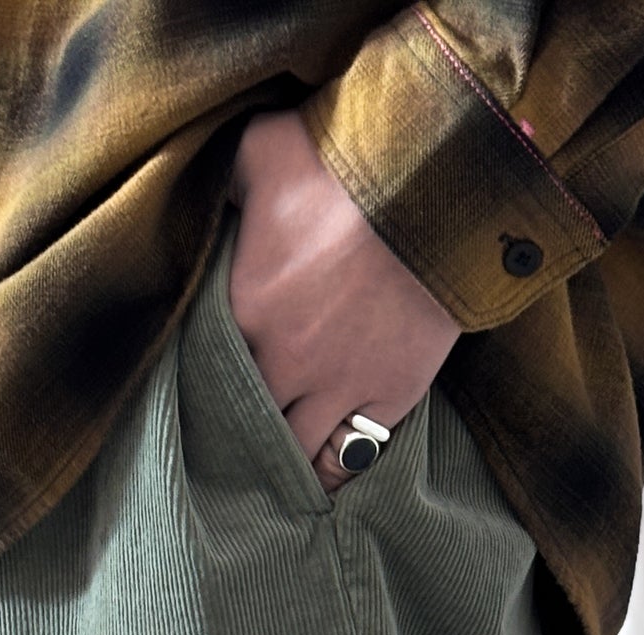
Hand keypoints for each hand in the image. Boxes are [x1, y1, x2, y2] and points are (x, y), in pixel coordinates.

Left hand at [228, 109, 460, 492]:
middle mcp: (286, 361)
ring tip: (280, 467)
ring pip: (298, 453)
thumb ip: (226, 182)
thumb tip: (206, 190)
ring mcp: (341, 384)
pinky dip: (337, 468)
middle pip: (248, 424)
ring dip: (288, 459)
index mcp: (243, 309)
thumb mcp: (263, 149)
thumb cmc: (345, 157)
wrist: (437, 180)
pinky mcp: (392, 394)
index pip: (206, 372)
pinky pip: (353, 457)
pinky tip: (323, 475)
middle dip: (243, 432)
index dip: (207, 384)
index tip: (209, 390)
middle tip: (239, 441)